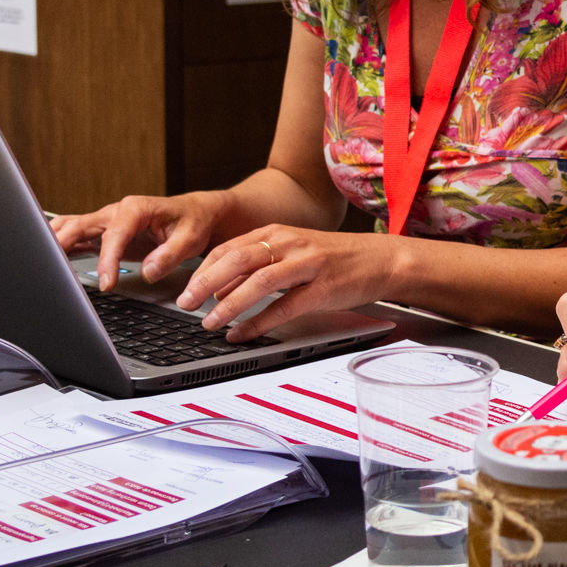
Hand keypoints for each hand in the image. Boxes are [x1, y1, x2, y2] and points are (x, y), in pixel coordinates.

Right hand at [47, 191, 234, 291]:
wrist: (194, 214)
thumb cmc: (192, 222)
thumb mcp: (190, 239)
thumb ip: (169, 255)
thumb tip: (148, 271)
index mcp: (135, 208)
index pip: (114, 235)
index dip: (108, 260)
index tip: (107, 283)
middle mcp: (116, 212)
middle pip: (80, 225)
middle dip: (61, 243)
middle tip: (48, 267)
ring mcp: (106, 221)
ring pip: (71, 227)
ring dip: (53, 241)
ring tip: (36, 260)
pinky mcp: (103, 232)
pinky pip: (76, 237)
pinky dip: (60, 246)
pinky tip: (46, 258)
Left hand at [176, 226, 398, 339]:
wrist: (382, 260)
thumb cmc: (334, 259)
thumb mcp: (292, 252)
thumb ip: (257, 265)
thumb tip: (218, 289)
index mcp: (278, 232)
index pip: (229, 248)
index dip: (202, 270)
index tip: (184, 289)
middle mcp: (291, 243)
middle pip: (239, 259)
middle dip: (206, 283)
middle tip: (185, 304)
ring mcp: (308, 265)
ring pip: (260, 281)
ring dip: (229, 304)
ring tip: (210, 323)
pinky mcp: (324, 289)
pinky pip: (285, 306)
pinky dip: (259, 322)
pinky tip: (243, 334)